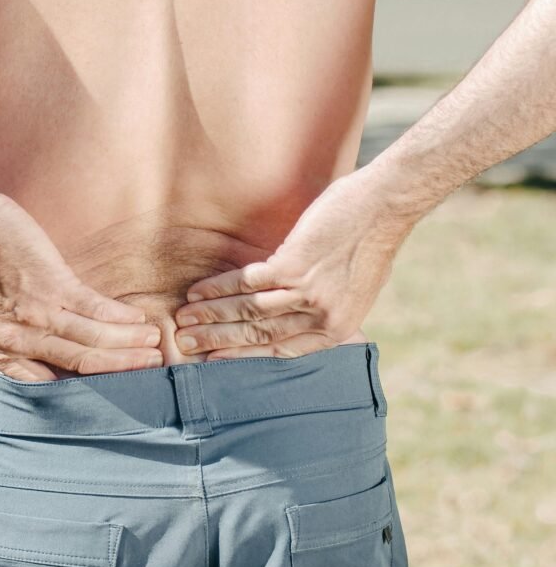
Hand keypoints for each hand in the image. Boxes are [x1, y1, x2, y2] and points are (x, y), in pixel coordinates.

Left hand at [0, 190, 161, 380]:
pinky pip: (95, 309)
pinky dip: (120, 318)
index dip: (79, 388)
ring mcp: (41, 313)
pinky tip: (139, 320)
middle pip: (80, 365)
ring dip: (128, 346)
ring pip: (93, 341)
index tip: (104, 389)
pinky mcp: (55, 284)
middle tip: (147, 370)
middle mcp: (23, 338)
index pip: (45, 382)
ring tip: (154, 347)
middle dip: (117, 370)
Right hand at [173, 170, 410, 359]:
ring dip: (211, 317)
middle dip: (218, 341)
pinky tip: (200, 291)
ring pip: (249, 311)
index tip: (214, 359)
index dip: (243, 356)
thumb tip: (297, 311)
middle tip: (186, 345)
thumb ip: (326, 306)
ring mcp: (307, 293)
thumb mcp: (355, 288)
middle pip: (258, 335)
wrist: (382, 208)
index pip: (281, 351)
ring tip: (184, 320)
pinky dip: (220, 287)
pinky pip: (248, 281)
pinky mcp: (295, 267)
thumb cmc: (370, 241)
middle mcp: (321, 318)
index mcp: (337, 329)